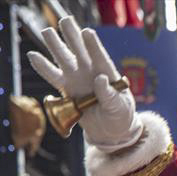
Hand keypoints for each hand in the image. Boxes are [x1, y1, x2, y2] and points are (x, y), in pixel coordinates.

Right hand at [27, 16, 141, 151]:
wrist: (110, 130)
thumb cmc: (120, 116)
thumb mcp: (120, 108)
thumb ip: (110, 95)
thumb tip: (100, 79)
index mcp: (108, 73)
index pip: (100, 57)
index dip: (93, 46)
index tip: (87, 33)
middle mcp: (90, 71)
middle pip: (80, 50)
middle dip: (73, 36)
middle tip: (65, 21)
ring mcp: (77, 78)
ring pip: (64, 58)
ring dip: (55, 45)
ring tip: (47, 31)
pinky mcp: (66, 88)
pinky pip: (52, 76)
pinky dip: (43, 67)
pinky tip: (33, 55)